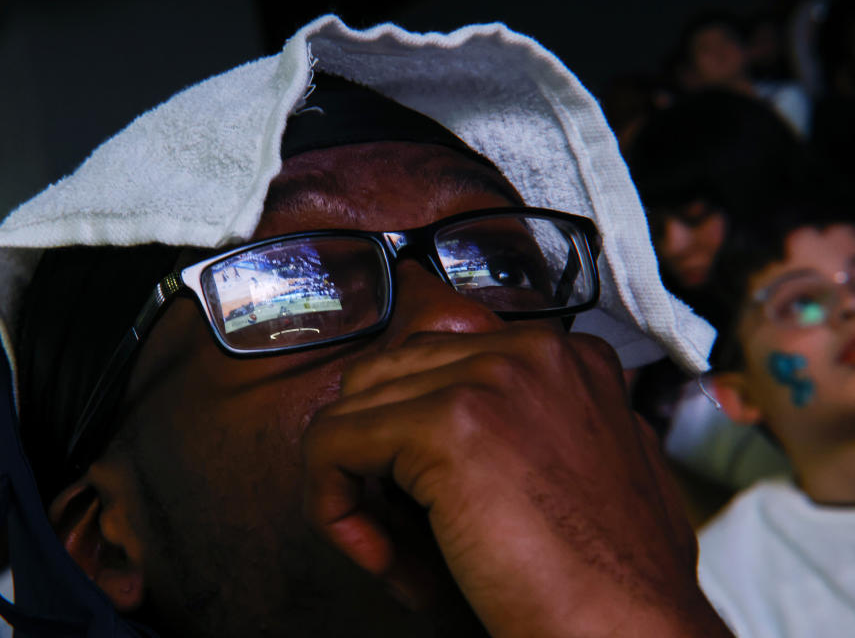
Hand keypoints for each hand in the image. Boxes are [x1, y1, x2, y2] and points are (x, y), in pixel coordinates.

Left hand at [302, 325, 730, 636]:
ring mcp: (492, 377)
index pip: (441, 359)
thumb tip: (453, 430)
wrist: (629, 631)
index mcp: (566, 358)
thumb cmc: (610, 576)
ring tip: (386, 545)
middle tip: (390, 524)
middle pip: (392, 373)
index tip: (421, 495)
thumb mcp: (588, 470)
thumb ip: (533, 428)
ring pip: (355, 403)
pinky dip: (331, 502)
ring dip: (351, 476)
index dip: (413, 429)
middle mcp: (532, 351)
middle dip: (374, 448)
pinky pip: (333, 443)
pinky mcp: (447, 423)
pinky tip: (373, 552)